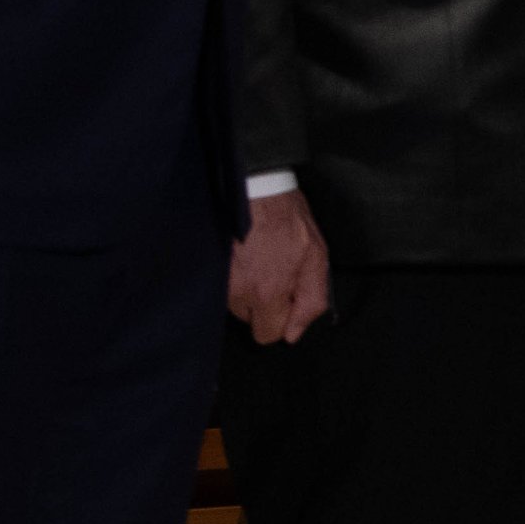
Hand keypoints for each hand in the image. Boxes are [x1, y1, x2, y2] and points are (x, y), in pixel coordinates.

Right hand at [228, 190, 329, 345]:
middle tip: (275, 273)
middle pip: (250, 321)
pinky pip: (223, 288)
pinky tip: (246, 256)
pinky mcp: (208, 270)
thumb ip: (312, 299)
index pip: (268, 335)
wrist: (255, 188)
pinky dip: (235, 277)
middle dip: (264, 304)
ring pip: (236, 304)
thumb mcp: (316, 256)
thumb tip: (295, 333)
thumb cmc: (287, 217)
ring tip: (260, 259)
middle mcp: (238, 293)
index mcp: (268, 292)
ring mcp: (220, 282)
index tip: (288, 296)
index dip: (282, 318)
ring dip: (248, 289)